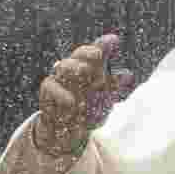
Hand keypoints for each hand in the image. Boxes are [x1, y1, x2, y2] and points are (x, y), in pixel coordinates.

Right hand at [34, 34, 134, 155]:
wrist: (68, 133)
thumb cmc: (88, 111)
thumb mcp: (104, 99)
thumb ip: (113, 85)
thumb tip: (128, 75)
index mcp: (90, 70)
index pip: (95, 53)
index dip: (102, 45)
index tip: (114, 40)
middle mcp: (74, 71)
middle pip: (78, 55)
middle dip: (88, 52)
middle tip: (99, 54)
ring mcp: (59, 80)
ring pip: (63, 66)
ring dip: (75, 68)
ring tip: (87, 71)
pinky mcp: (46, 93)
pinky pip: (50, 86)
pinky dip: (60, 92)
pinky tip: (71, 102)